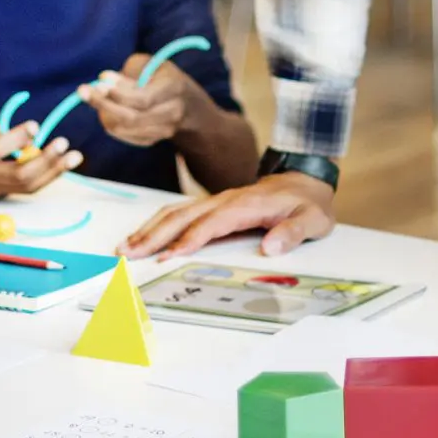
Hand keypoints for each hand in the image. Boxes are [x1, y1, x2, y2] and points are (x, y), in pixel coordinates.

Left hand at [82, 54, 196, 147]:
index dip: (119, 94)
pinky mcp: (152, 141)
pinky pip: (123, 135)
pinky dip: (109, 122)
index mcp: (174, 89)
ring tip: (93, 96)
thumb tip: (103, 82)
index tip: (99, 82)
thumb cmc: (161, 76)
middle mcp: (172, 114)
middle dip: (104, 105)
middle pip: (132, 118)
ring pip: (124, 129)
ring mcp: (163, 131)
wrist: (186, 103)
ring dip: (103, 113)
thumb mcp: (149, 64)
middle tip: (82, 90)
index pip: (144, 99)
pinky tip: (106, 109)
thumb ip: (127, 72)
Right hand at [122, 170, 335, 259]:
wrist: (306, 180)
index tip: (169, 257)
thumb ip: (293, 232)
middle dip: (155, 234)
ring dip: (150, 228)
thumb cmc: (308, 204)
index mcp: (247, 204)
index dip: (190, 239)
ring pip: (177, 212)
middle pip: (183, 215)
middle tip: (129, 253)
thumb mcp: (313, 219)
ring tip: (125, 246)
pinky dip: (159, 224)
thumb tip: (271, 247)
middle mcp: (226, 200)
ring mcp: (217, 201)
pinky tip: (144, 236)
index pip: (212, 223)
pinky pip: (181, 213)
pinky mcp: (214, 206)